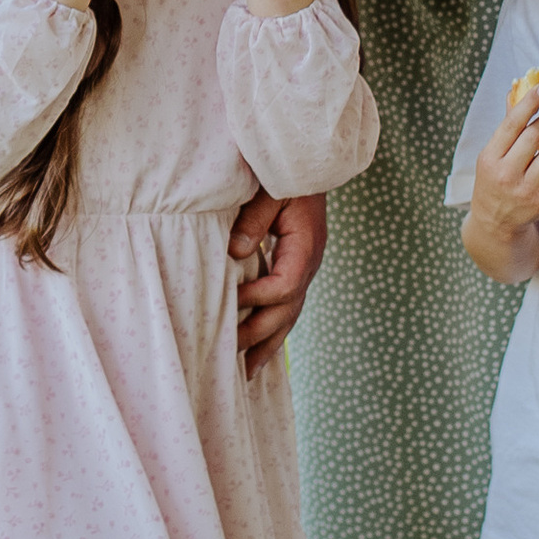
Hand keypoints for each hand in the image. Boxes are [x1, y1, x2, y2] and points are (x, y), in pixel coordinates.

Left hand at [232, 187, 326, 365]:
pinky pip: (286, 307)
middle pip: (288, 310)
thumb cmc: (288, 174)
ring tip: (246, 373)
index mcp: (306, 246)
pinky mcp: (295, 270)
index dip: (258, 296)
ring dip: (268, 344)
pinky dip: (272, 330)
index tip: (229, 298)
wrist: (308, 165)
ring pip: (289, 316)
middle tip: (229, 350)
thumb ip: (253, 220)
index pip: (285, 284)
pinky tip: (257, 350)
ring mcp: (305, 269)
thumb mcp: (271, 191)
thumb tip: (233, 253)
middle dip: (260, 334)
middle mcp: (309, 263)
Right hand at [462, 86, 538, 266]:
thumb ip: (508, 123)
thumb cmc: (494, 178)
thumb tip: (519, 87)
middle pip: (536, 135)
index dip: (530, 103)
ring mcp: (525, 190)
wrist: (494, 223)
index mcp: (489, 158)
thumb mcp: (492, 154)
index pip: (512, 124)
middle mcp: (506, 174)